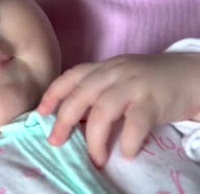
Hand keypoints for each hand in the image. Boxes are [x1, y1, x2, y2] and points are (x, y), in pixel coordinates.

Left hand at [37, 52, 199, 166]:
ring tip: (95, 158)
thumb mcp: (120, 78)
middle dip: (63, 120)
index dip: (53, 93)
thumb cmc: (150, 81)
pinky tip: (126, 153)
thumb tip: (71, 120)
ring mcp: (134, 85)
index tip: (40, 113)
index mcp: (104, 68)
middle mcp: (115, 73)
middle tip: (56, 141)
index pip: (71, 76)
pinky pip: (136, 122)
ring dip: (94, 138)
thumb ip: (98, 91)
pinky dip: (128, 140)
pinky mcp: (154, 100)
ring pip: (103, 110)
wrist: (191, 74)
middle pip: (81, 95)